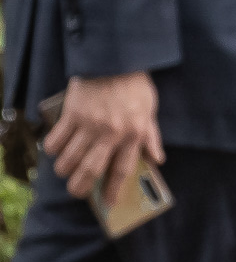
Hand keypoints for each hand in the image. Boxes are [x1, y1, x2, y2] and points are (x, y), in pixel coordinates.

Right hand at [43, 72, 162, 203]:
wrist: (116, 58)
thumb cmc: (135, 86)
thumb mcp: (151, 110)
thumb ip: (152, 137)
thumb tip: (158, 159)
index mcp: (133, 134)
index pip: (122, 170)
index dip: (114, 190)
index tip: (108, 203)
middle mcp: (111, 133)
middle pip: (91, 171)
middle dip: (80, 187)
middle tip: (77, 191)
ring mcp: (90, 124)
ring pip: (69, 159)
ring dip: (64, 170)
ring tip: (65, 171)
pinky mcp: (72, 114)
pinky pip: (55, 140)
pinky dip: (52, 149)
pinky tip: (56, 149)